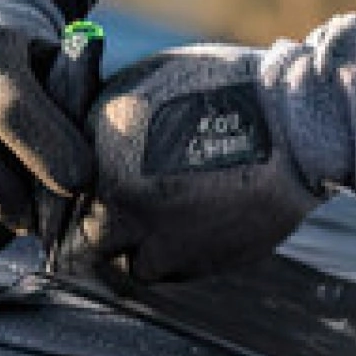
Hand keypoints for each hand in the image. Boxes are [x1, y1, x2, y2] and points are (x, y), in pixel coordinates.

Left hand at [70, 17, 355, 284]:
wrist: (296, 124)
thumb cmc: (221, 89)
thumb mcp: (145, 85)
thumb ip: (103, 126)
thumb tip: (79, 151)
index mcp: (101, 151)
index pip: (59, 191)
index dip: (71, 193)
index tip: (83, 193)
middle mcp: (120, 200)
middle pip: (86, 236)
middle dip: (98, 227)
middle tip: (118, 213)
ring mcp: (158, 237)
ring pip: (128, 261)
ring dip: (138, 246)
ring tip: (164, 219)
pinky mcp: (196, 262)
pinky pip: (168, 270)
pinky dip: (174, 255)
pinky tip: (194, 225)